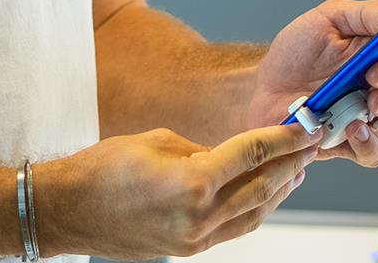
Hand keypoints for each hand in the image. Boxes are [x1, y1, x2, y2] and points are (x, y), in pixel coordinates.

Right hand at [38, 122, 320, 258]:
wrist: (67, 211)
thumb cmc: (101, 170)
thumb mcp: (156, 141)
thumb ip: (201, 149)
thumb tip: (228, 156)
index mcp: (192, 181)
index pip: (252, 154)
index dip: (284, 138)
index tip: (304, 128)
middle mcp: (198, 216)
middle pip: (262, 187)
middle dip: (291, 164)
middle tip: (311, 145)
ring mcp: (194, 239)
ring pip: (254, 215)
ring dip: (278, 191)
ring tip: (296, 170)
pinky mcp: (187, 249)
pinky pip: (233, 229)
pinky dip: (253, 209)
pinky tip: (262, 193)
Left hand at [243, 0, 377, 167]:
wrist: (263, 86)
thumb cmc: (297, 52)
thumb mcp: (326, 19)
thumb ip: (363, 14)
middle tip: (374, 72)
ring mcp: (370, 116)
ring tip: (371, 101)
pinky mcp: (352, 143)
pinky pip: (376, 153)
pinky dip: (369, 142)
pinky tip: (352, 127)